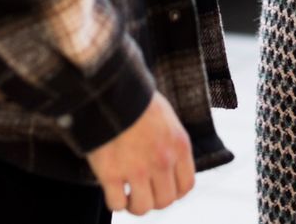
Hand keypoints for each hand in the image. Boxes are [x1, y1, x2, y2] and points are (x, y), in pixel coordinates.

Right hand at [86, 92, 194, 215]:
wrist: (110, 89)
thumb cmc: (136, 98)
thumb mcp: (166, 117)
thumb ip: (170, 141)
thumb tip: (169, 158)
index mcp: (179, 146)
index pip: (186, 186)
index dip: (174, 192)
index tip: (162, 188)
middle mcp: (162, 161)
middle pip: (165, 201)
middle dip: (153, 199)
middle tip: (141, 191)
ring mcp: (137, 169)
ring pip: (142, 207)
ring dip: (134, 204)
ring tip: (126, 195)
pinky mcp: (111, 173)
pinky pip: (116, 204)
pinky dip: (115, 202)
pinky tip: (112, 191)